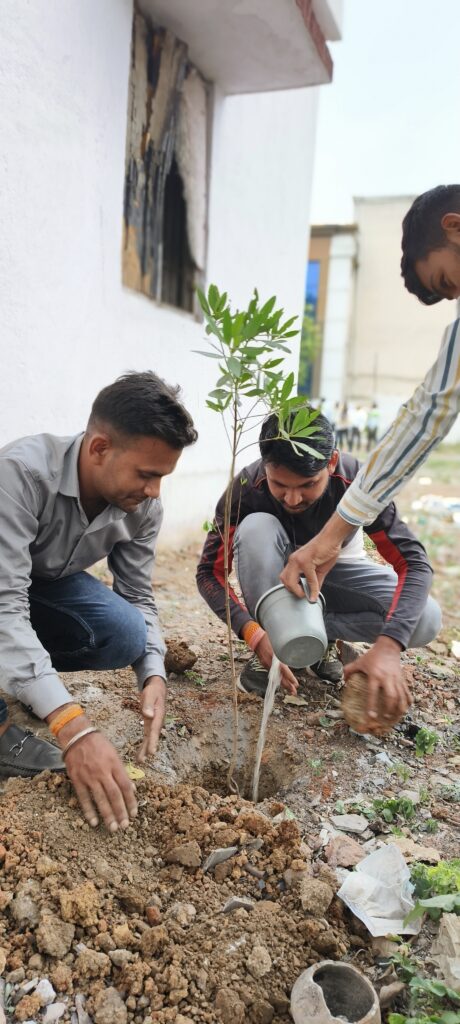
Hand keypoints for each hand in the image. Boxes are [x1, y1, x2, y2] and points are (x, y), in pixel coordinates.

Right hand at [57, 715, 137, 831]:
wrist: (77, 736)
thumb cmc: (99, 745)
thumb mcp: (114, 754)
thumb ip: (122, 772)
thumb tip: (132, 789)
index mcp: (114, 764)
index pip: (125, 786)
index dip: (131, 801)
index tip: (134, 813)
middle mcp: (103, 772)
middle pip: (114, 795)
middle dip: (121, 812)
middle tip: (125, 826)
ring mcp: (89, 777)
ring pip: (100, 799)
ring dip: (108, 815)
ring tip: (113, 828)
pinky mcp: (77, 780)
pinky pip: (84, 798)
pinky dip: (89, 811)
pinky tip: (94, 822)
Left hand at [137, 676, 165, 762]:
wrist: (157, 689)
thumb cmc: (153, 691)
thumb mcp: (150, 695)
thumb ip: (148, 704)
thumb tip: (148, 715)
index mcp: (158, 715)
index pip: (155, 730)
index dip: (153, 741)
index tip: (151, 752)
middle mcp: (157, 722)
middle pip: (152, 737)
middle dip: (148, 749)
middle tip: (142, 761)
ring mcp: (154, 724)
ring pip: (150, 739)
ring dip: (145, 750)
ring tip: (139, 761)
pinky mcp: (150, 725)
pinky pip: (147, 737)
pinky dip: (144, 745)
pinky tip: (140, 754)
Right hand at [254, 633, 298, 694]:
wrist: (255, 638)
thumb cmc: (267, 638)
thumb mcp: (276, 642)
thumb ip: (282, 649)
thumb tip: (294, 653)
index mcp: (273, 656)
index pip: (283, 669)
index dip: (289, 677)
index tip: (295, 684)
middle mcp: (269, 663)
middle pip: (279, 676)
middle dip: (287, 685)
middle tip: (294, 692)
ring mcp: (266, 664)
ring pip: (276, 676)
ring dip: (284, 684)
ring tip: (291, 690)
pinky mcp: (265, 664)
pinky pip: (273, 674)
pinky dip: (278, 679)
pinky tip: (283, 682)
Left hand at [280, 513, 352, 599]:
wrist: (332, 538)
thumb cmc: (325, 550)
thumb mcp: (320, 569)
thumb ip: (315, 582)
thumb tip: (314, 594)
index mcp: (294, 561)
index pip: (286, 577)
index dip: (292, 588)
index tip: (302, 593)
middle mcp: (293, 560)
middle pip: (284, 580)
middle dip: (292, 591)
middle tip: (304, 595)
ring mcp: (298, 560)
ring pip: (290, 581)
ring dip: (298, 591)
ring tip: (308, 594)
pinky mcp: (306, 560)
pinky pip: (308, 577)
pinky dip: (313, 586)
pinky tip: (316, 590)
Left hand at [344, 636, 410, 732]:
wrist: (388, 647)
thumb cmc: (373, 656)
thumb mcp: (359, 661)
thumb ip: (349, 670)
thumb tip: (343, 680)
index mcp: (375, 675)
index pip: (373, 692)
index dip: (371, 705)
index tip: (371, 717)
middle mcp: (387, 678)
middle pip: (391, 696)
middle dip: (389, 709)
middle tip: (384, 718)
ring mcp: (396, 679)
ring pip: (401, 696)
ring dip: (399, 709)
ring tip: (395, 717)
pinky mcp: (403, 679)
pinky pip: (407, 692)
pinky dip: (408, 702)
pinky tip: (405, 709)